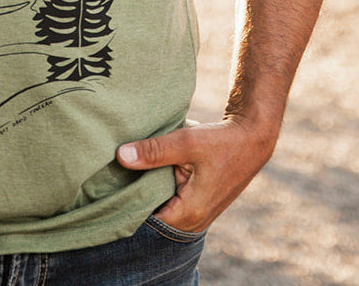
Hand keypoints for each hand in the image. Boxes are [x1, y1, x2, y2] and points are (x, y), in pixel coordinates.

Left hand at [117, 116, 275, 232]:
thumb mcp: (185, 142)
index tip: (107, 187)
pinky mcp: (198, 201)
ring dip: (147, 189)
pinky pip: (171, 199)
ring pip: (161, 205)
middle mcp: (192, 220)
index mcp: (188, 213)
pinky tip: (142, 169)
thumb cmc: (221, 142)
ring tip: (122, 173)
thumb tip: (121, 156)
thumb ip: (154, 151)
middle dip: (134, 196)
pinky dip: (159, 186)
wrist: (251, 138)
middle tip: (109, 178)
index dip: (126, 202)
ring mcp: (196, 212)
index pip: (146, 219)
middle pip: (152, 214)